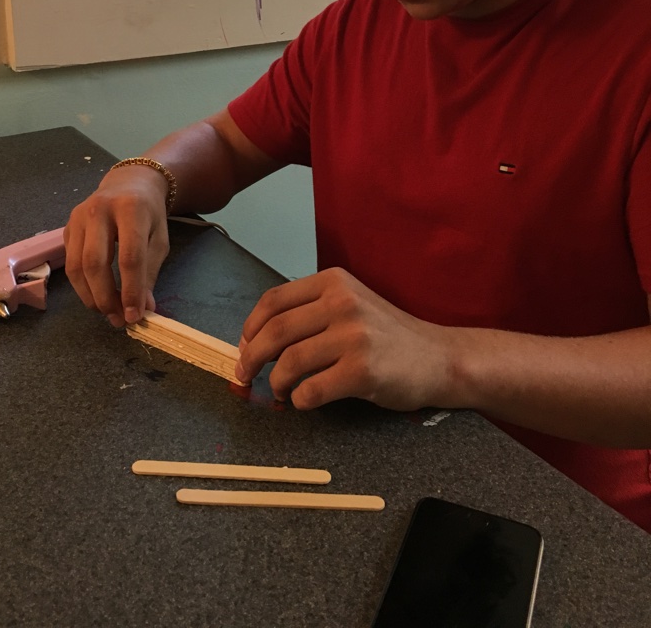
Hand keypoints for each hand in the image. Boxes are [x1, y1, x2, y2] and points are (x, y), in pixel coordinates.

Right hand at [64, 167, 169, 326]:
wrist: (128, 183)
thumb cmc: (148, 213)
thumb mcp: (159, 238)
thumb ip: (150, 272)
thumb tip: (143, 309)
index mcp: (130, 209)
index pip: (129, 256)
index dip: (131, 290)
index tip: (134, 315)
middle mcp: (99, 210)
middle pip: (95, 263)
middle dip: (105, 297)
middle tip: (118, 319)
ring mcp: (78, 217)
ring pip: (76, 266)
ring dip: (90, 296)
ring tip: (107, 312)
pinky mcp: (67, 227)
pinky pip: (69, 264)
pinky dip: (81, 286)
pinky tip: (96, 296)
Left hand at [235, 267, 456, 410]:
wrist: (439, 358)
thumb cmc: (388, 335)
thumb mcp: (350, 304)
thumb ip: (311, 312)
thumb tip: (256, 339)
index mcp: (333, 281)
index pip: (274, 300)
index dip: (250, 327)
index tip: (244, 347)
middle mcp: (342, 302)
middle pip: (276, 331)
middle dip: (251, 357)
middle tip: (245, 375)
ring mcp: (354, 336)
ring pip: (289, 362)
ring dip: (276, 382)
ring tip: (280, 391)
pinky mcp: (362, 371)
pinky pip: (312, 390)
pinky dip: (299, 400)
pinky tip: (303, 401)